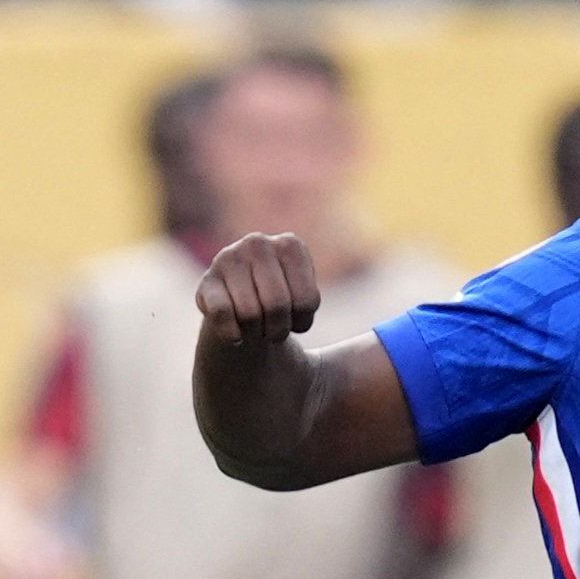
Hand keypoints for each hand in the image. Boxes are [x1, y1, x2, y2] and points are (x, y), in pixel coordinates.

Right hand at [197, 232, 321, 347]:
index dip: (303, 320)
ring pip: (251, 314)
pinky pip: (224, 316)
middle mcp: (257, 243)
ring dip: (255, 333)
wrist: (240, 324)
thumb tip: (374, 334)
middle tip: (273, 330)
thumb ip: (328, 302)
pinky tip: (234, 335)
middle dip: (278, 329)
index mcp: (290, 244)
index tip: (296, 319)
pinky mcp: (205, 284)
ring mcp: (227, 259)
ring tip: (254, 327)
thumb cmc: (281, 314)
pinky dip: (233, 336)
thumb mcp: (307, 303)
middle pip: (277, 306)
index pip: (307, 301)